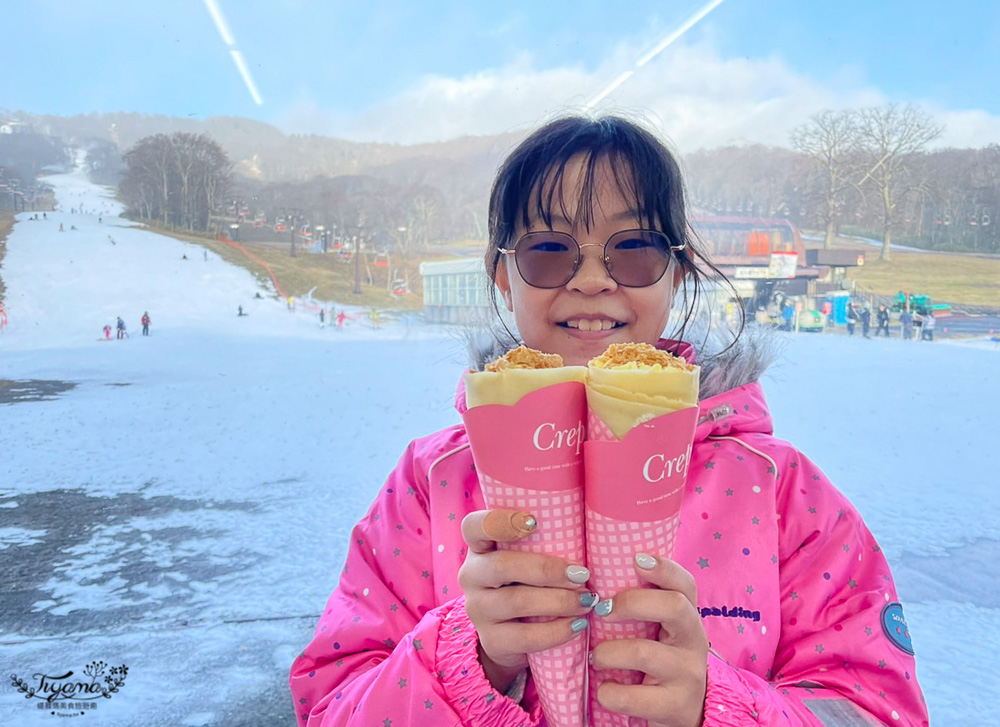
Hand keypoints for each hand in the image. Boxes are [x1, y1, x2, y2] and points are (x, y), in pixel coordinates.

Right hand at [458, 509, 595, 692]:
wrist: (511, 635)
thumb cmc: (529, 582)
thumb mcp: (528, 559)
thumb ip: (544, 544)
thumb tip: (590, 537)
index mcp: (479, 546)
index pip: (474, 526)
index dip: (500, 521)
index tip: (534, 522)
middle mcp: (471, 575)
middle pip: (501, 566)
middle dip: (546, 570)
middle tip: (582, 575)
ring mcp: (477, 609)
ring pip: (516, 602)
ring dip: (558, 601)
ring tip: (587, 601)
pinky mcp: (491, 640)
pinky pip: (524, 637)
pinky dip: (556, 631)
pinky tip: (577, 626)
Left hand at [592, 553, 707, 726]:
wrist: (687, 714)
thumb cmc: (660, 661)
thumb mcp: (660, 632)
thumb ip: (643, 607)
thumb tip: (594, 573)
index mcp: (688, 617)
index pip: (686, 584)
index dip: (664, 567)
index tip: (636, 559)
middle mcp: (694, 642)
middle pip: (674, 607)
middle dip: (632, 602)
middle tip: (602, 610)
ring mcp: (688, 675)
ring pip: (643, 652)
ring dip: (607, 652)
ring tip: (597, 657)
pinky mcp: (675, 707)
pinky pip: (632, 696)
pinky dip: (609, 692)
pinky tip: (605, 689)